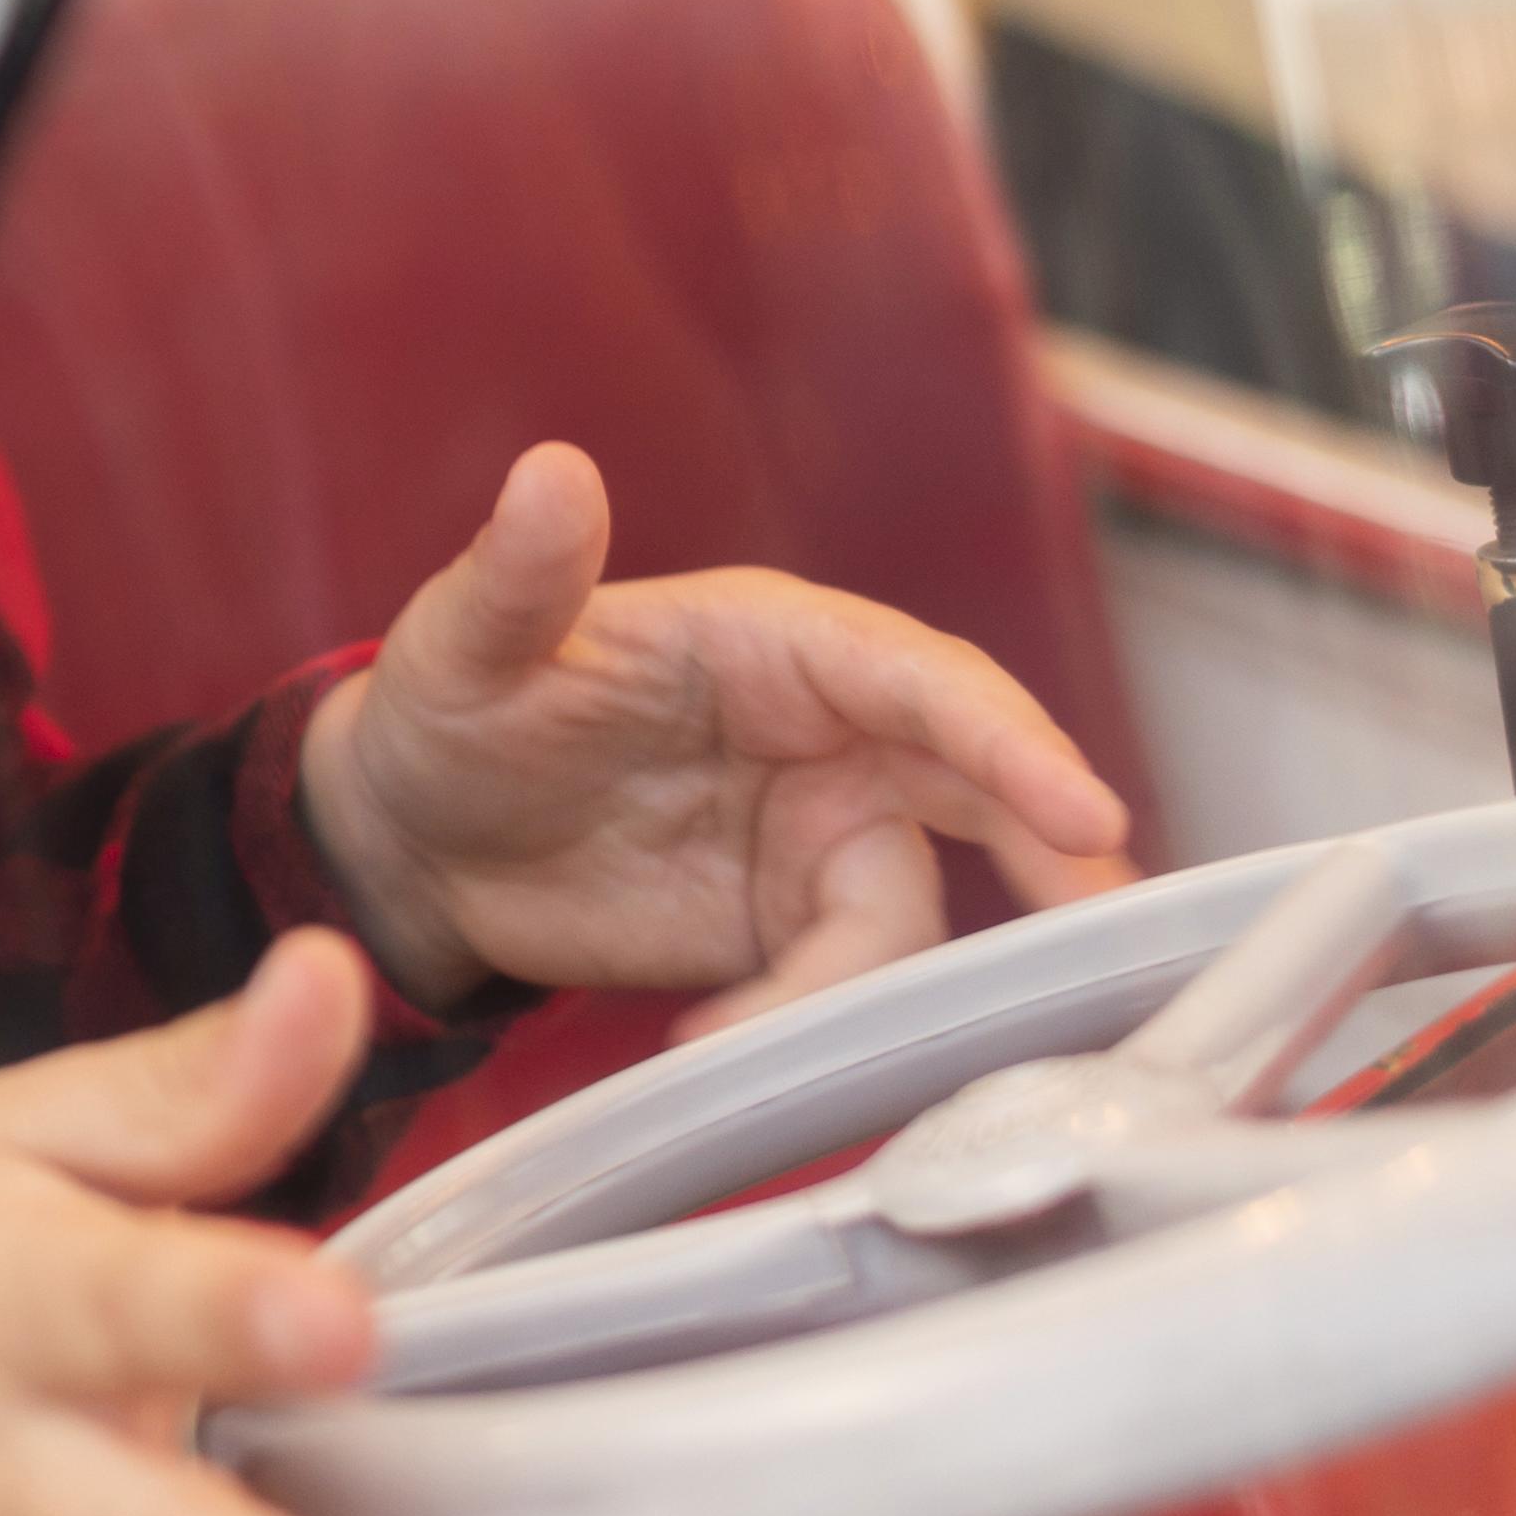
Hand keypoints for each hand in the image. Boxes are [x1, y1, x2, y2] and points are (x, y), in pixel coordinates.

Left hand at [306, 441, 1132, 1031]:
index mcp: (782, 642)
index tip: (1081, 811)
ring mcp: (821, 839)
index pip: (926, 682)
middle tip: (1097, 941)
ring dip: (853, 984)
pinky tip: (712, 1047)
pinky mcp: (792, 931)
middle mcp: (831, 737)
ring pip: (907, 914)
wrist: (418, 842)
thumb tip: (552, 468)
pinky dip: (808, 1028)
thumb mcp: (466, 640)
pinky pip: (845, 988)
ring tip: (729, 1024)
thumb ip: (522, 571)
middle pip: (982, 792)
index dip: (1011, 744)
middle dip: (1052, 860)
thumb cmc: (455, 706)